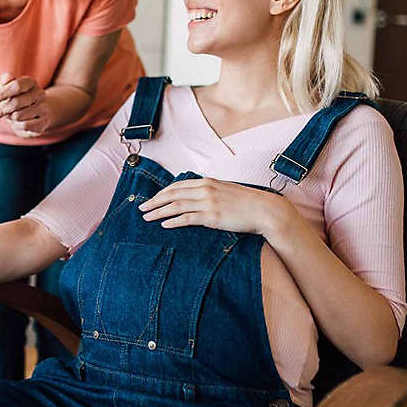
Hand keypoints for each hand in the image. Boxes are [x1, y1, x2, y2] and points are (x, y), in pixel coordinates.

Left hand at [0, 72, 51, 137]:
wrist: (38, 113)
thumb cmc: (18, 99)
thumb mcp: (10, 89)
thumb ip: (6, 82)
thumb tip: (5, 77)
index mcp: (31, 82)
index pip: (16, 85)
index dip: (1, 94)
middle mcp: (40, 94)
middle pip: (16, 102)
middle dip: (2, 109)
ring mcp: (44, 108)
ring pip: (19, 115)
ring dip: (10, 118)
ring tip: (8, 116)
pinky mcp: (44, 122)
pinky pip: (25, 126)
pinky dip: (17, 126)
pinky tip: (17, 123)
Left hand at [137, 178, 293, 238]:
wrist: (264, 209)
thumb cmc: (246, 202)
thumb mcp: (225, 191)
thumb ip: (209, 191)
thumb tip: (196, 197)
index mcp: (207, 182)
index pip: (177, 186)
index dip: (161, 192)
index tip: (152, 198)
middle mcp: (204, 189)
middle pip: (172, 194)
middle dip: (154, 201)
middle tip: (141, 208)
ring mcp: (207, 202)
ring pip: (175, 206)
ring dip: (158, 211)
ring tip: (147, 217)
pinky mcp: (211, 216)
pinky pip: (187, 218)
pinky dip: (173, 221)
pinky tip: (163, 224)